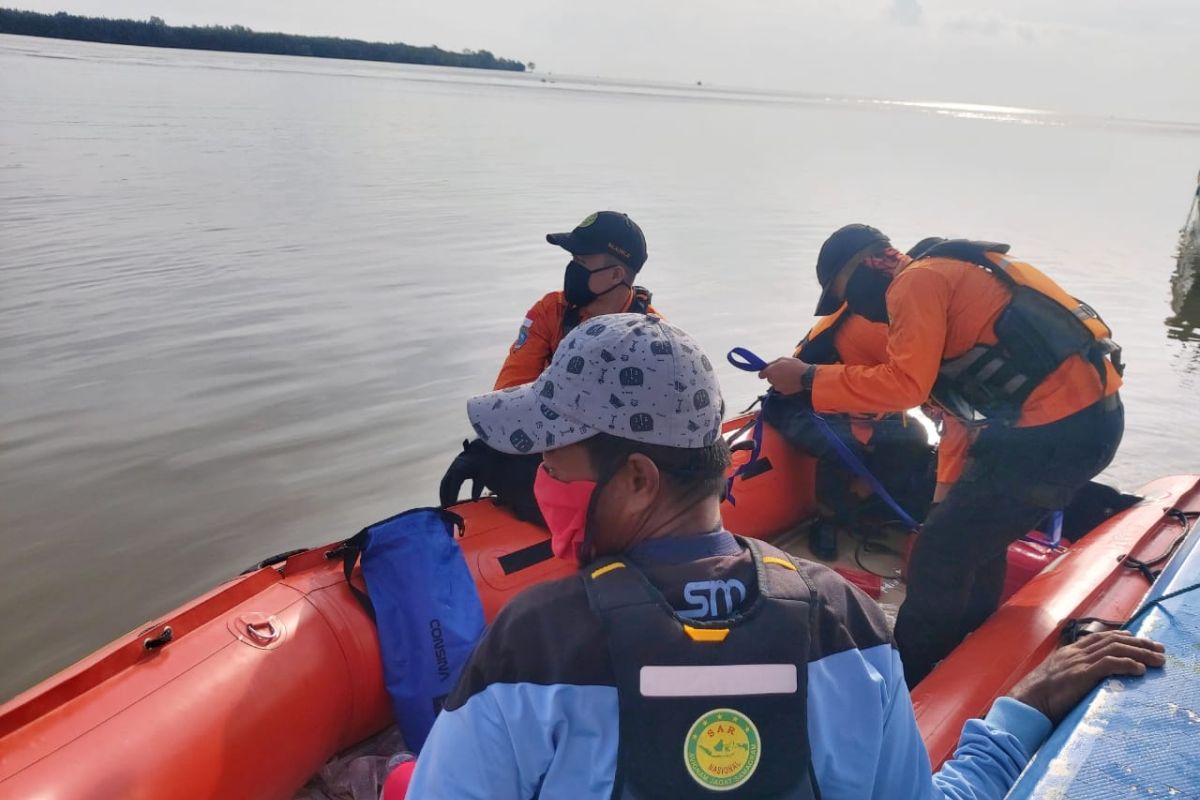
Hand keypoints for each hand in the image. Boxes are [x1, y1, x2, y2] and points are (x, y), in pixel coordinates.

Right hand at [438, 439, 488, 505]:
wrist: (481, 449)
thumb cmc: (483, 462)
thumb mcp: (483, 474)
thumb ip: (478, 487)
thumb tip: (474, 500)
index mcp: (460, 470)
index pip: (454, 486)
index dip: (452, 497)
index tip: (451, 507)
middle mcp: (453, 469)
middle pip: (444, 486)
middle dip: (443, 498)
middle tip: (445, 510)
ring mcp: (451, 469)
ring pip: (444, 484)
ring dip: (443, 495)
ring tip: (445, 507)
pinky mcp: (452, 469)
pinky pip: (446, 481)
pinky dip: (445, 490)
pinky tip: (448, 498)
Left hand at [759, 357, 813, 395]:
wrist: (806, 376)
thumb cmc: (794, 365)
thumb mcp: (783, 359)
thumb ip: (773, 363)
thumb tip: (767, 366)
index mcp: (770, 372)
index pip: (761, 375)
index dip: (764, 372)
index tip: (768, 371)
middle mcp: (772, 381)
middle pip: (770, 379)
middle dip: (774, 375)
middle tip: (783, 371)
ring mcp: (778, 387)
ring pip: (776, 384)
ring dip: (780, 381)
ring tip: (789, 376)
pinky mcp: (784, 392)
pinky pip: (782, 388)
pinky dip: (785, 385)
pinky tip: (792, 381)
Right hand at [1007, 630, 1165, 723]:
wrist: (1027, 701)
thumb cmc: (1039, 696)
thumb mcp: (1056, 678)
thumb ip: (1070, 673)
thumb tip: (1082, 679)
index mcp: (1069, 652)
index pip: (1099, 638)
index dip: (1121, 636)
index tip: (1138, 639)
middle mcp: (1075, 653)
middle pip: (1112, 640)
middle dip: (1139, 643)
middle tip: (1158, 648)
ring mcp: (1078, 662)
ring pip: (1115, 649)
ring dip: (1140, 653)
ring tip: (1157, 659)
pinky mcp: (1082, 674)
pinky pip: (1109, 664)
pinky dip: (1127, 664)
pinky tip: (1140, 670)